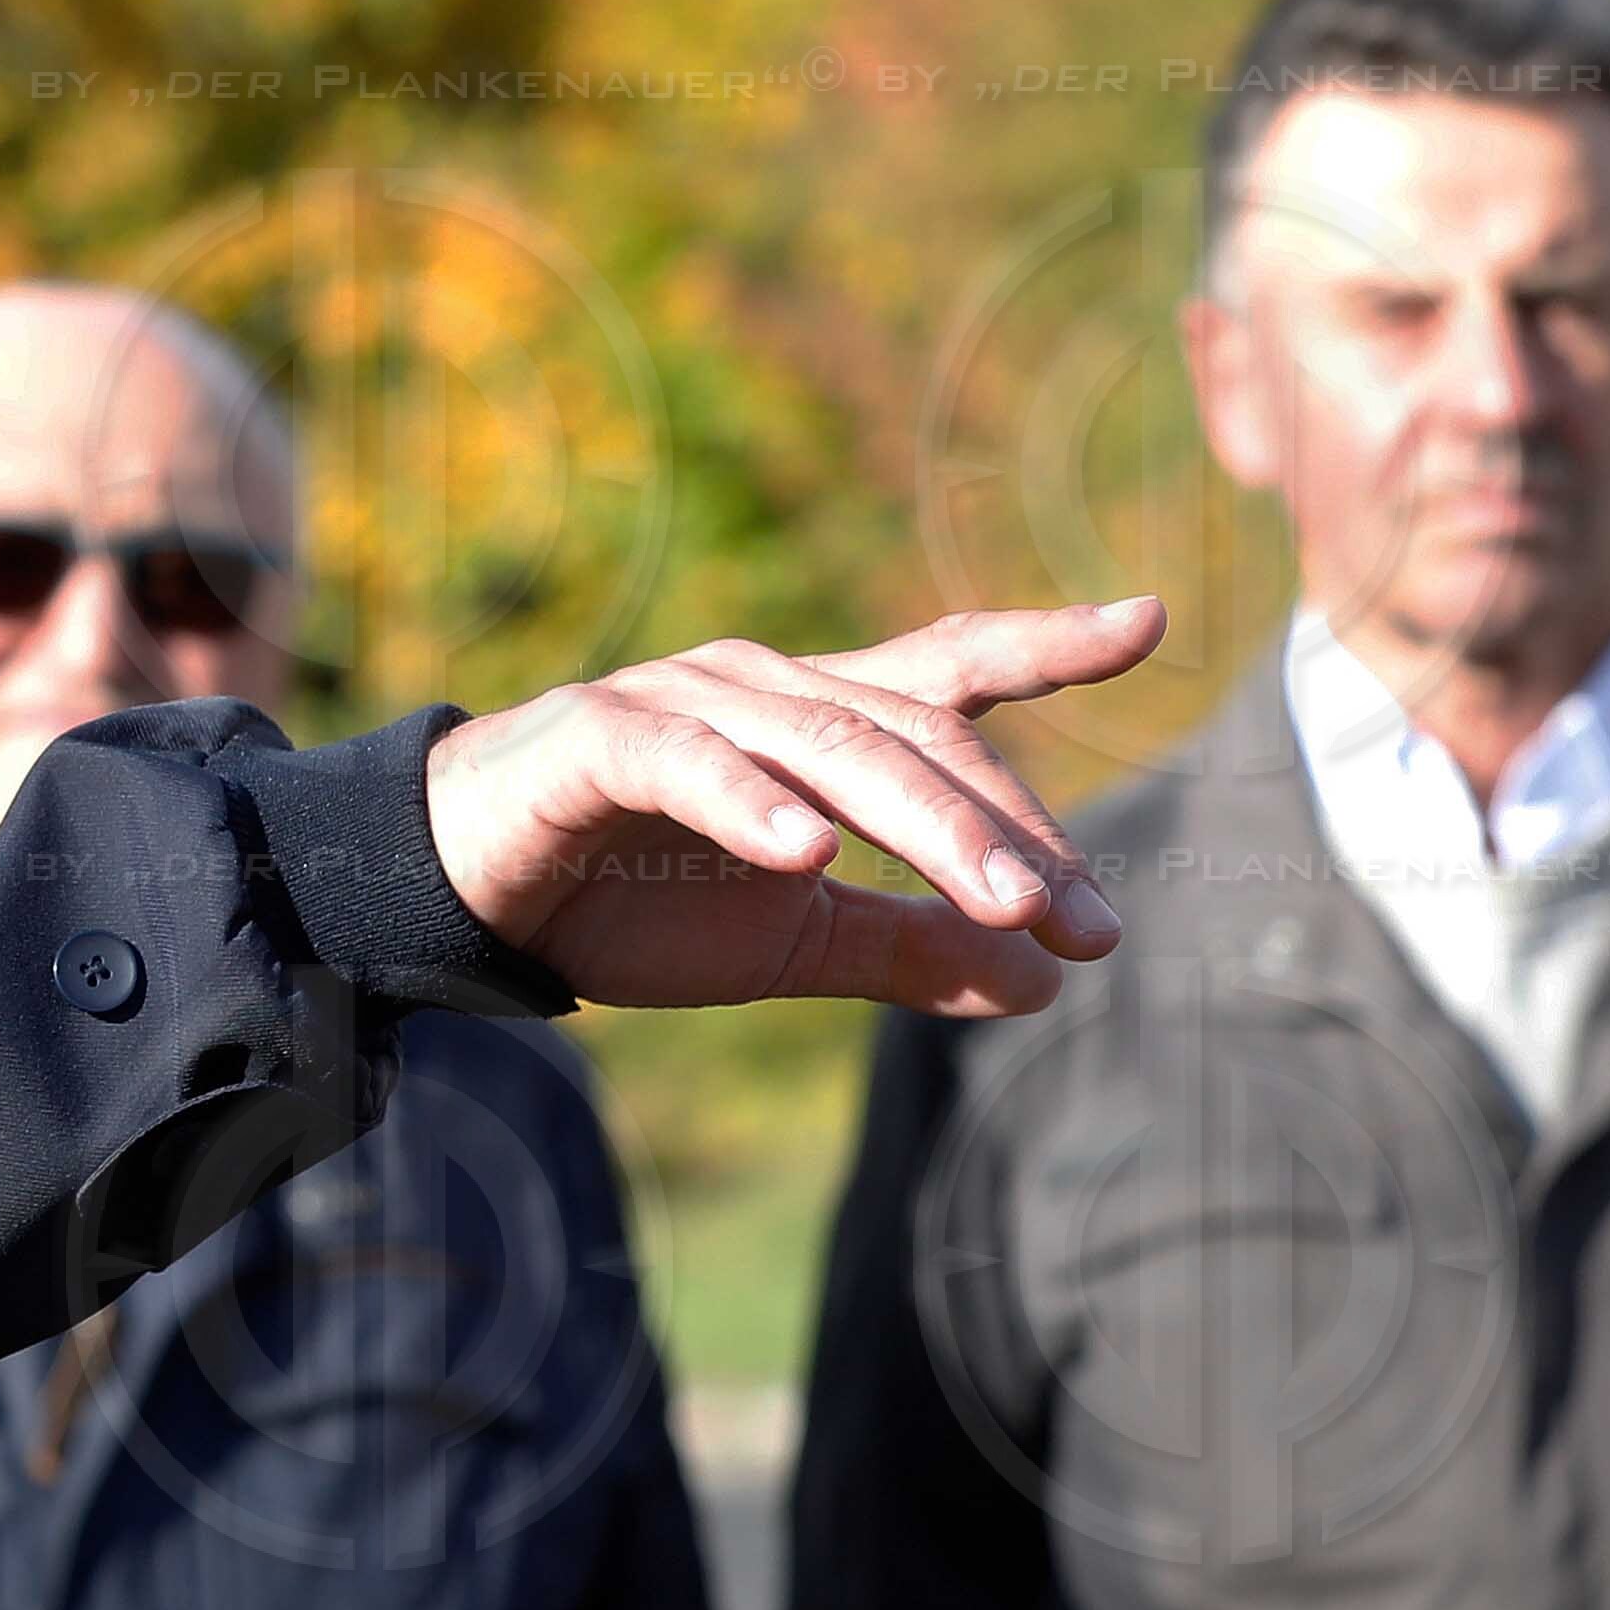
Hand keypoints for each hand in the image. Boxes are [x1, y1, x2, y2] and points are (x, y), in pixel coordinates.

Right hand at [421, 600, 1168, 1013]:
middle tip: (1087, 927)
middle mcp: (762, 687)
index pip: (947, 673)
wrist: (460, 897)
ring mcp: (680, 701)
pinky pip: (690, 762)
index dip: (1046, 646)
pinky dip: (754, 806)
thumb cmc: (622, 899)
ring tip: (1003, 907)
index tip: (1149, 624)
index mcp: (813, 720)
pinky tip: (812, 854)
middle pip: (917, 737)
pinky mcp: (595, 738)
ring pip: (832, 747)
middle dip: (1014, 832)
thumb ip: (904, 949)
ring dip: (927, 827)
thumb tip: (1040, 985)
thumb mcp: (787, 943)